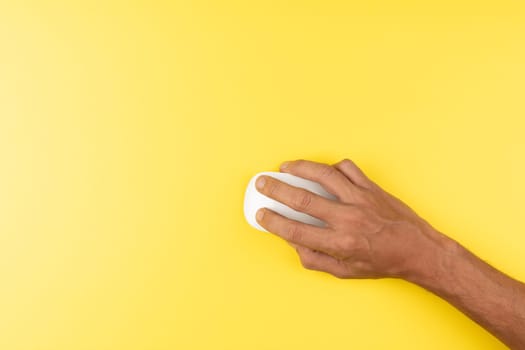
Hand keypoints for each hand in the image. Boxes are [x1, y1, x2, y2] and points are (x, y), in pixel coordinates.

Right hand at [255, 159, 451, 278]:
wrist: (418, 250)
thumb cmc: (382, 262)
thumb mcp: (345, 272)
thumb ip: (315, 260)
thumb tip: (294, 243)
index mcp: (340, 243)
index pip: (296, 230)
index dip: (273, 221)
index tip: (261, 214)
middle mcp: (348, 218)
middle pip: (303, 199)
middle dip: (277, 190)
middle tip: (263, 182)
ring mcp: (360, 199)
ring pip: (324, 176)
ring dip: (300, 168)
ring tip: (285, 166)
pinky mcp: (371, 187)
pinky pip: (348, 169)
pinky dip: (332, 166)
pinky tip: (322, 170)